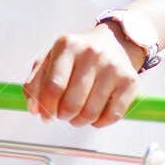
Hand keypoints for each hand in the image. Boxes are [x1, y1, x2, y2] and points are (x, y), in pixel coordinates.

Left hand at [23, 24, 143, 127]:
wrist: (114, 42)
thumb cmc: (77, 56)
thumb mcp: (51, 59)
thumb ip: (36, 83)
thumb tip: (34, 109)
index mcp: (67, 45)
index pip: (52, 87)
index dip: (46, 108)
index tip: (46, 115)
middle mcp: (92, 53)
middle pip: (71, 103)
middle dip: (63, 116)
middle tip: (63, 114)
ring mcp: (113, 67)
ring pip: (90, 113)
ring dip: (79, 121)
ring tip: (77, 115)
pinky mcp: (130, 81)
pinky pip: (112, 116)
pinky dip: (99, 123)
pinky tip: (95, 115)